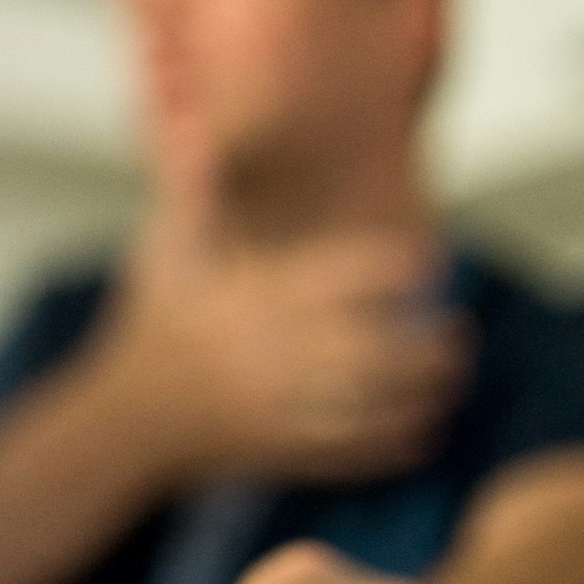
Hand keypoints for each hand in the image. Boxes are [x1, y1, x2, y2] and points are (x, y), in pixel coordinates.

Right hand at [84, 116, 468, 487]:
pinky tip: (423, 426)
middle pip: (380, 351)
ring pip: (378, 405)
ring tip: (450, 378)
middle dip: (430, 345)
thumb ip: (191, 193)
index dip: (397, 268)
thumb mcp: (162, 253)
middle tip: (457, 333)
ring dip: (426, 394)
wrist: (125, 417)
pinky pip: (360, 453)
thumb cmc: (152, 326)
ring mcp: (283, 409)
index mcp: (257, 301)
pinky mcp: (286, 453)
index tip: (426, 262)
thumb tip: (192, 130)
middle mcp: (276, 356)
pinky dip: (401, 442)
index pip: (348, 278)